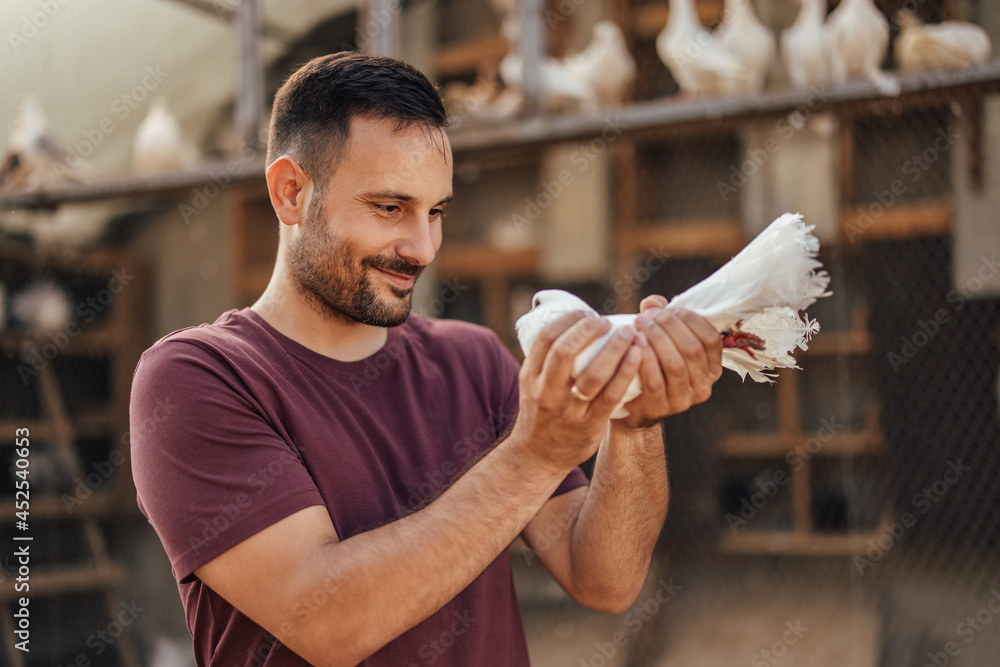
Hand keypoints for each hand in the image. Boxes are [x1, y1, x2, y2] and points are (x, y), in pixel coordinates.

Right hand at [510, 311, 641, 472]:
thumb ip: (547, 359)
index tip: (587, 313)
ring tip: (629, 334)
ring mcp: (568, 411)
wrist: (538, 456)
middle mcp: (546, 392)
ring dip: (614, 348)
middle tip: (608, 322)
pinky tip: (637, 356)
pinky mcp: (589, 425)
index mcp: (531, 376)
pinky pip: (611, 396)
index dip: (570, 320)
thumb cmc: (542, 411)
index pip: (546, 338)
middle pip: (566, 352)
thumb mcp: (532, 383)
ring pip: (592, 374)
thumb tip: (574, 322)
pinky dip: (625, 373)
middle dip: (590, 330)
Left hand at [615, 295, 723, 430]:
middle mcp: (704, 385)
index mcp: (712, 366)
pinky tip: (634, 345)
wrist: (634, 402)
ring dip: (656, 340)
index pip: (710, 338)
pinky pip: (654, 381)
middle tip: (646, 316)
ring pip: (675, 365)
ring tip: (638, 326)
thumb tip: (653, 302)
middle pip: (692, 349)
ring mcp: (684, 400)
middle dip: (668, 326)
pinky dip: (644, 359)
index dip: (689, 319)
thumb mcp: (662, 338)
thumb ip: (662, 317)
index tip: (667, 308)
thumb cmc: (653, 363)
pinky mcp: (661, 408)